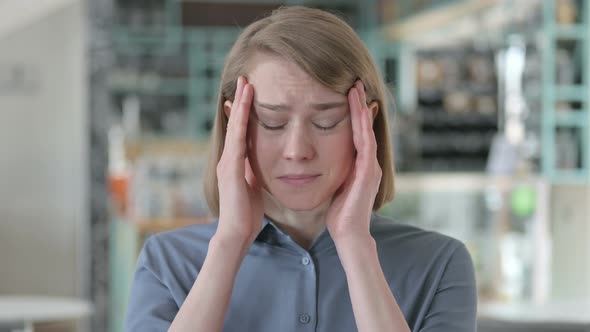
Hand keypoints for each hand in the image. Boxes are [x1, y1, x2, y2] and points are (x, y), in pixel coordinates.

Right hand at [216, 76, 263, 243]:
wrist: (236, 232)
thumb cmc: (246, 212)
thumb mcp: (252, 185)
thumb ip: (252, 170)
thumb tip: (258, 159)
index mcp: (235, 162)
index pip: (239, 131)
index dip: (243, 111)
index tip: (248, 93)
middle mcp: (228, 158)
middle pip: (234, 123)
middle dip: (240, 101)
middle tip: (244, 79)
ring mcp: (227, 162)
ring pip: (234, 127)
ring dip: (239, 105)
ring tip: (245, 85)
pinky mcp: (231, 169)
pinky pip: (236, 140)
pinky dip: (239, 122)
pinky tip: (243, 109)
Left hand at [325, 81, 381, 241]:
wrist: (349, 234)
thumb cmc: (340, 213)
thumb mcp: (336, 185)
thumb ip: (335, 170)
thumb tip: (323, 158)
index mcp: (360, 165)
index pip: (357, 132)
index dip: (353, 113)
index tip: (347, 93)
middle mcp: (369, 162)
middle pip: (364, 127)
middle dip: (359, 105)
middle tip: (354, 82)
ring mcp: (370, 166)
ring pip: (366, 130)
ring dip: (361, 108)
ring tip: (356, 88)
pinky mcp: (368, 172)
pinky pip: (365, 142)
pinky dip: (362, 125)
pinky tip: (359, 110)